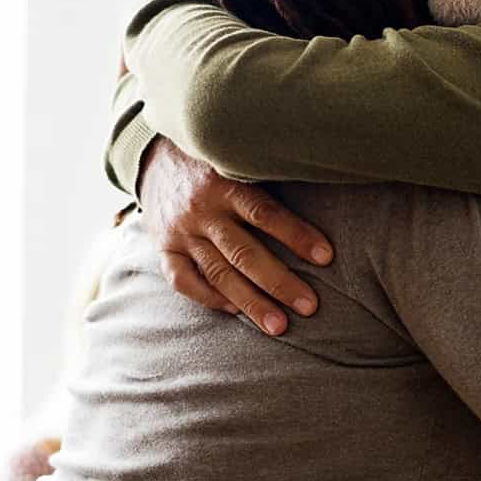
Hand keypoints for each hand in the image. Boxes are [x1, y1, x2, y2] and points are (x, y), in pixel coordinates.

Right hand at [139, 136, 333, 334]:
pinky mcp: (164, 247)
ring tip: (279, 326)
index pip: (265, 214)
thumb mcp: (240, 154)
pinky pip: (183, 280)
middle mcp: (202, 210)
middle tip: (309, 306)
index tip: (326, 257)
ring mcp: (181, 232)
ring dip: (250, 302)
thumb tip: (324, 180)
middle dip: (279, 283)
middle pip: (244, 253)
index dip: (296, 236)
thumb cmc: (217, 157)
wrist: (153, 154)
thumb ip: (270, 173)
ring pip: (218, 274)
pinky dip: (209, 298)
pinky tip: (235, 311)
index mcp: (225, 182)